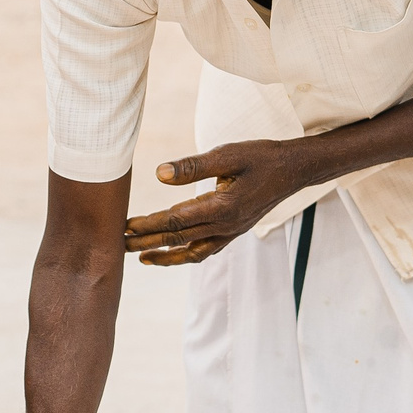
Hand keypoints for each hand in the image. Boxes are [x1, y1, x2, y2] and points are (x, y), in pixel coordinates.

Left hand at [122, 138, 337, 265]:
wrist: (295, 170)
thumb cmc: (262, 157)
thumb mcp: (228, 154)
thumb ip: (192, 166)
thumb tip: (159, 174)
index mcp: (221, 207)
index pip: (175, 220)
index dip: (147, 224)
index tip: (124, 226)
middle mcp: (225, 225)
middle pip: (177, 238)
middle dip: (146, 242)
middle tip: (117, 244)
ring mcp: (231, 232)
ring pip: (192, 251)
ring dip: (164, 256)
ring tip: (141, 258)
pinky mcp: (235, 231)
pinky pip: (207, 250)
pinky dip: (187, 255)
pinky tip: (174, 253)